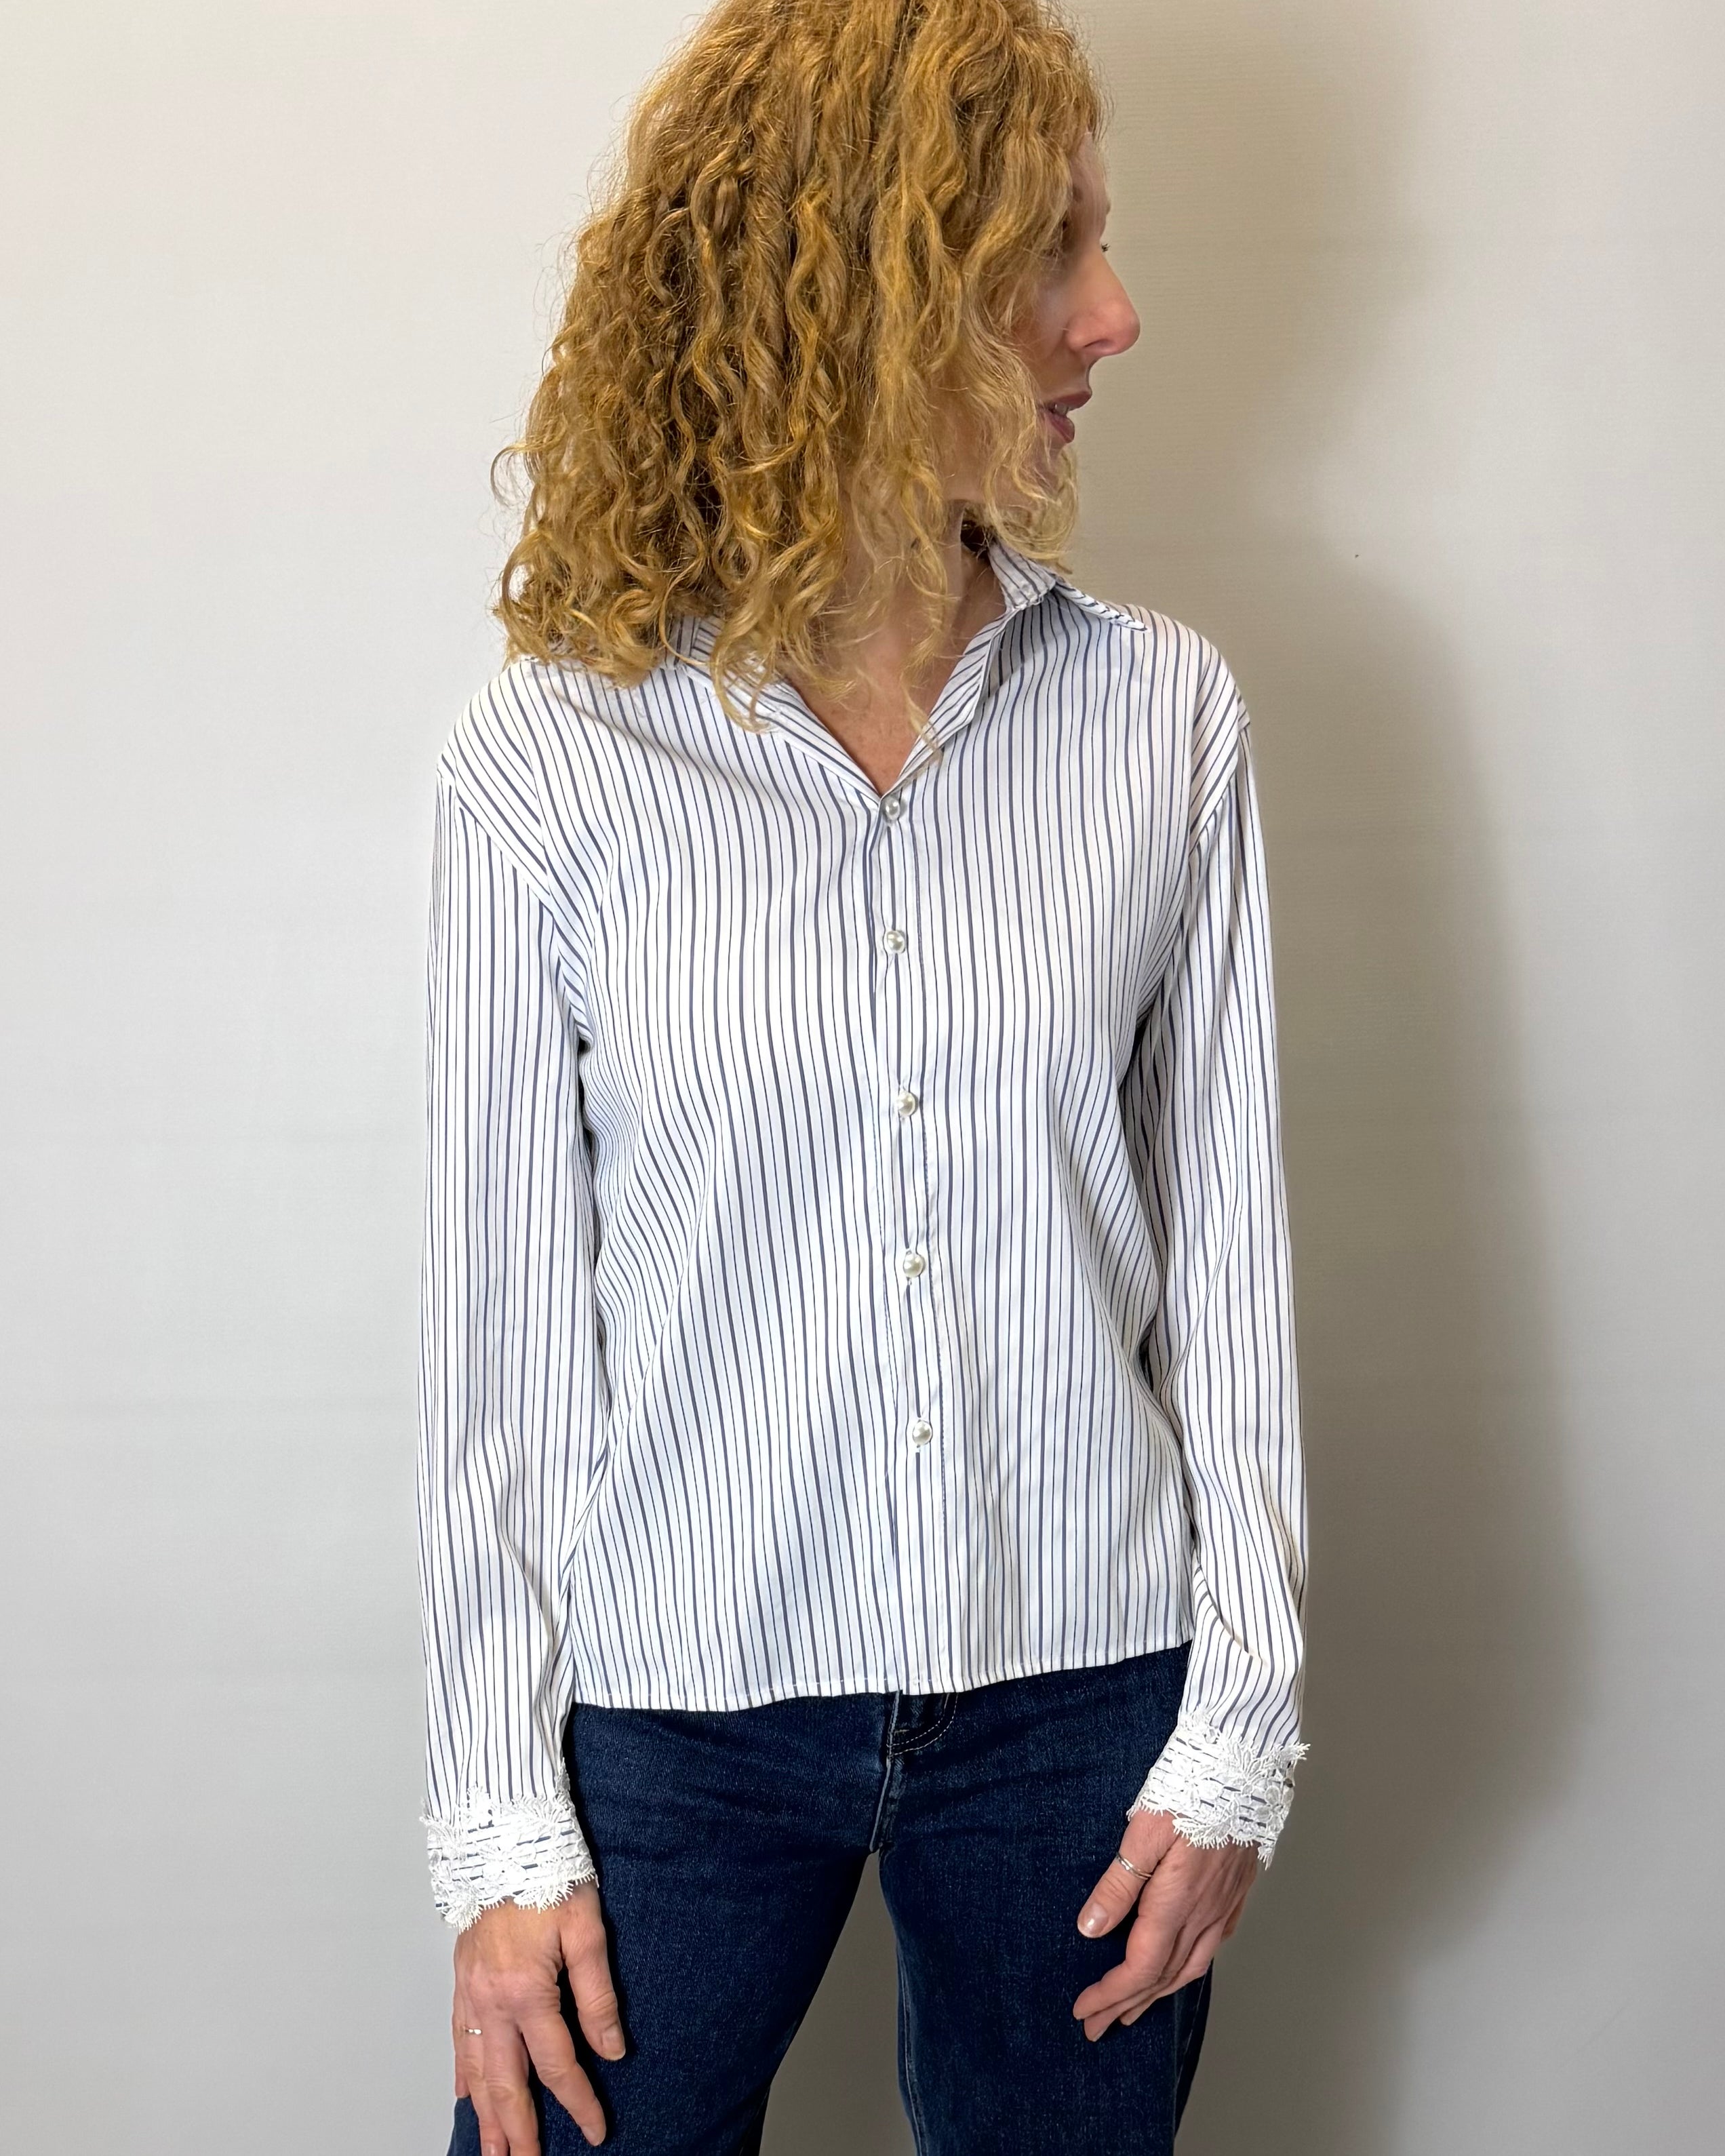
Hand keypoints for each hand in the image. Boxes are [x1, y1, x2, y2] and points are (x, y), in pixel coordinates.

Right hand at [452, 1885, 624, 2152]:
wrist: (503, 1836)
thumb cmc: (549, 1873)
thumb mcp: (587, 1929)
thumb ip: (598, 1995)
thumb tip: (612, 2049)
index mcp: (526, 1991)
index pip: (557, 2064)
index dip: (578, 2102)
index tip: (595, 2130)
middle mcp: (491, 2000)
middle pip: (505, 2082)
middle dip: (518, 2130)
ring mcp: (470, 1992)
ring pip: (474, 2070)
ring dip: (484, 2115)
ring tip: (491, 2152)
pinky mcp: (461, 1979)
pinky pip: (456, 2040)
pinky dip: (461, 2074)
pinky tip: (465, 2095)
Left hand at [1070, 1809, 1257, 2040]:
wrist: (1242, 1769)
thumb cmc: (1190, 1791)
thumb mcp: (1143, 1832)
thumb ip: (1118, 1883)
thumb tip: (1091, 1928)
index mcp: (1176, 1904)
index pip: (1139, 1968)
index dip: (1109, 1994)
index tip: (1083, 2011)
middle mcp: (1204, 1916)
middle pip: (1161, 1978)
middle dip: (1125, 2006)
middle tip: (1096, 2027)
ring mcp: (1223, 1908)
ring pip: (1190, 1968)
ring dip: (1157, 1994)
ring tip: (1132, 2010)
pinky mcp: (1235, 1895)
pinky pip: (1210, 1947)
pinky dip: (1187, 1969)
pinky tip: (1179, 1967)